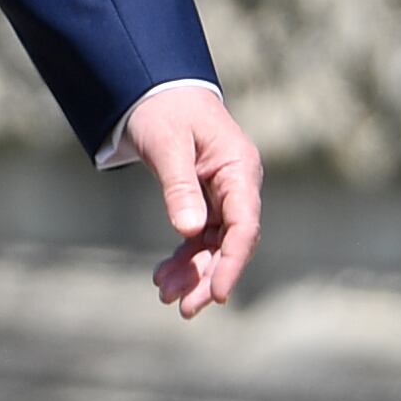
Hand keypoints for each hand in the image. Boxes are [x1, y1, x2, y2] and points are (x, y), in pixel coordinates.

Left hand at [125, 86, 264, 317]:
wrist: (156, 92)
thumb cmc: (163, 110)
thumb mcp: (167, 144)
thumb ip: (179, 186)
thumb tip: (190, 231)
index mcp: (240, 169)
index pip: (244, 225)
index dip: (233, 261)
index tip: (218, 293)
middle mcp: (238, 185)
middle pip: (232, 242)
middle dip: (209, 276)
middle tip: (184, 308)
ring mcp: (224, 195)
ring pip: (215, 245)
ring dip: (193, 272)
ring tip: (164, 295)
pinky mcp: (206, 201)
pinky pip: (200, 238)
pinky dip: (183, 258)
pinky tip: (163, 276)